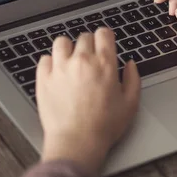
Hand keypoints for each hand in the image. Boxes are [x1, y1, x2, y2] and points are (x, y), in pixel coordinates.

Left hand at [35, 29, 140, 174]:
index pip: (103, 33)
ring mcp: (60, 68)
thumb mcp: (130, 104)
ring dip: (68, 48)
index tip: (105, 44)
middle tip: (91, 59)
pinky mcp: (44, 79)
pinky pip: (45, 59)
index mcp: (104, 64)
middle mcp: (82, 61)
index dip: (105, 37)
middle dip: (89, 44)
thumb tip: (130, 65)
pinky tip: (57, 72)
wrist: (77, 143)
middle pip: (84, 37)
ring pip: (62, 42)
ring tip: (71, 61)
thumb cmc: (104, 126)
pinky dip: (51, 62)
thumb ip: (133, 79)